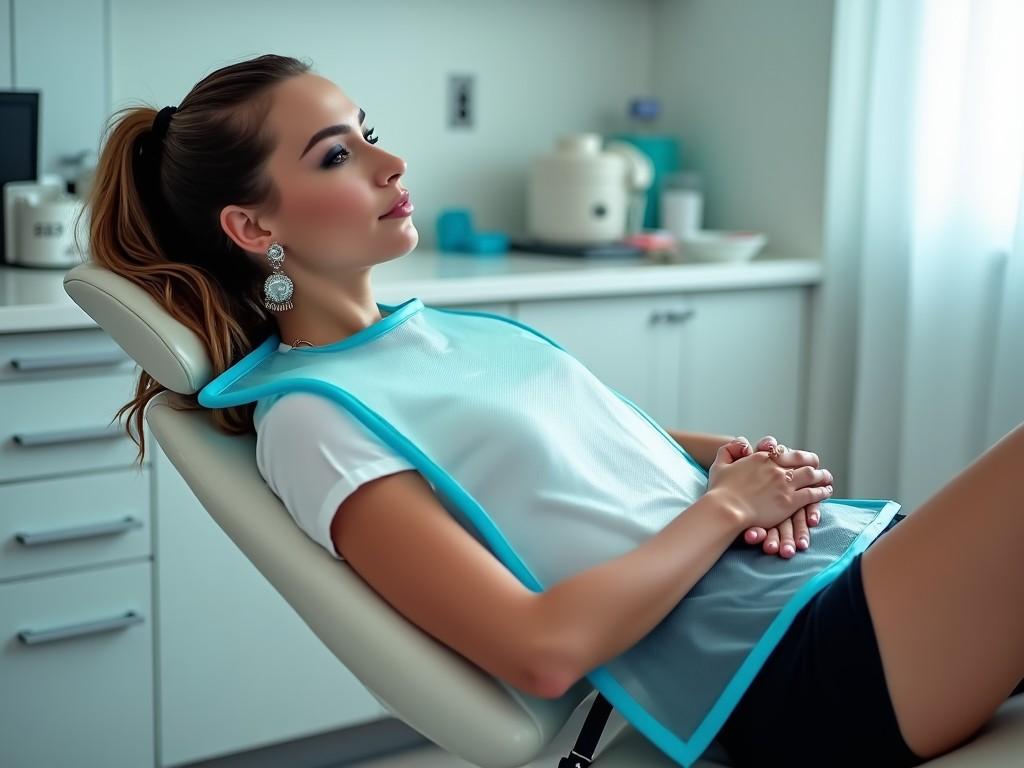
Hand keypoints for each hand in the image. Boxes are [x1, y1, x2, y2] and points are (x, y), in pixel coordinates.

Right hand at [707, 437, 832, 533]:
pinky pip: (812, 494)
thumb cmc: (720, 491)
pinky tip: (826, 492)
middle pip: (802, 461)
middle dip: (812, 463)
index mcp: (761, 458)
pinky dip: (822, 491)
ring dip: (821, 476)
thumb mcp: (720, 465)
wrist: (726, 509)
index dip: (793, 455)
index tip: (798, 458)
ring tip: (826, 478)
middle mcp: (776, 468)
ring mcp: (785, 484)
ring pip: (811, 475)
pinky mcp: (790, 501)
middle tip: (818, 467)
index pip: (784, 452)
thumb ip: (728, 451)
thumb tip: (741, 444)